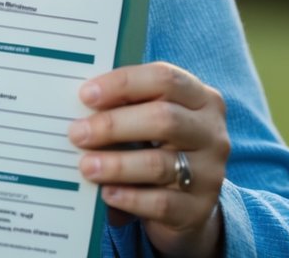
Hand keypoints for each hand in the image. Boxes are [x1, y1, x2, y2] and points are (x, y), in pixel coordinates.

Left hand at [68, 63, 227, 257]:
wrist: (188, 201)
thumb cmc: (158, 147)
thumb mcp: (150, 120)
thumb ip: (125, 108)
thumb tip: (78, 107)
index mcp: (200, 98)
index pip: (164, 78)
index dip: (123, 84)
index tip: (86, 95)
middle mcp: (211, 132)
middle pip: (163, 119)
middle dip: (113, 125)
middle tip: (77, 133)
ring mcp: (210, 172)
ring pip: (159, 164)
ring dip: (116, 164)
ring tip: (85, 166)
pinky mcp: (199, 209)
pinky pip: (161, 203)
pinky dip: (129, 198)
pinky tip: (107, 194)